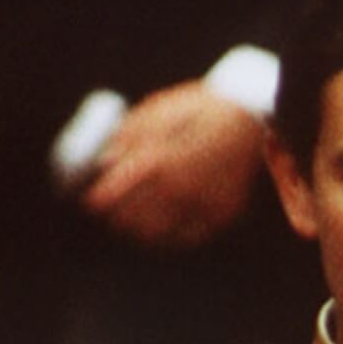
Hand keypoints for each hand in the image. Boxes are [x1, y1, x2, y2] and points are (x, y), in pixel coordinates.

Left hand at [81, 81, 266, 249]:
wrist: (250, 116)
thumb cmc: (198, 108)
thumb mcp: (156, 111)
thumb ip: (127, 137)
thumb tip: (104, 160)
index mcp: (156, 159)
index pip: (112, 193)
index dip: (97, 200)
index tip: (92, 202)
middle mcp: (177, 187)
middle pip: (131, 217)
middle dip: (117, 214)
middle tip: (113, 212)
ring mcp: (201, 202)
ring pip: (157, 232)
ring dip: (140, 229)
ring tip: (134, 224)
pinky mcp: (221, 211)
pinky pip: (188, 235)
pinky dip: (172, 236)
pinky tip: (165, 228)